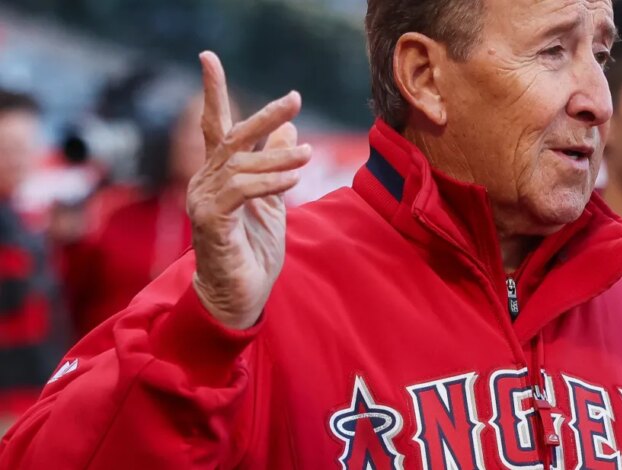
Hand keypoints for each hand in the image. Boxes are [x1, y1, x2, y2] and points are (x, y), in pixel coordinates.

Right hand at [188, 51, 310, 329]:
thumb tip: (290, 130)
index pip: (214, 127)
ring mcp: (202, 202)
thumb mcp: (273, 199)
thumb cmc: (254, 249)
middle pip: (232, 138)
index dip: (213, 92)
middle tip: (294, 99)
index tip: (207, 57)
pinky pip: (240, 192)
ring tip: (309, 156)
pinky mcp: (210, 223)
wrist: (242, 296)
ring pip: (240, 165)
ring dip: (278, 158)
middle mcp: (205, 183)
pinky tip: (291, 181)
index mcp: (219, 175)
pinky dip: (268, 183)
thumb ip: (276, 164)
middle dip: (264, 116)